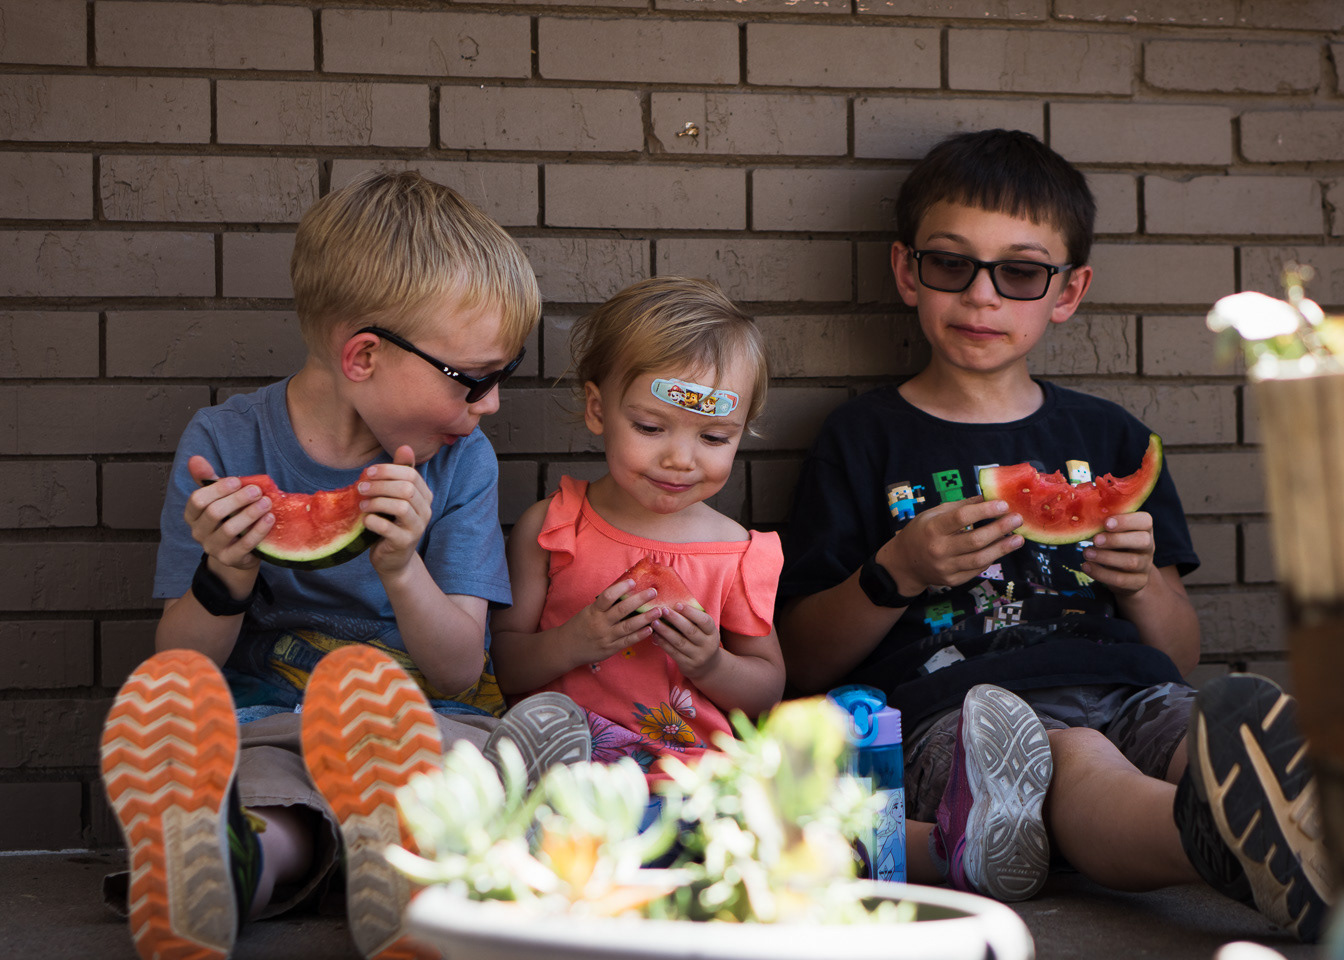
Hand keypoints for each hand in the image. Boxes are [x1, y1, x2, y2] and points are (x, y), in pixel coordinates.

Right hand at [183, 455, 270, 570]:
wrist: (240, 550)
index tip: (237, 481)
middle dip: (237, 499)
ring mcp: (213, 548)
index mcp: (192, 515)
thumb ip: (208, 479)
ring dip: (250, 513)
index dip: (217, 489)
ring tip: (267, 502)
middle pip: (214, 513)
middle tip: (257, 491)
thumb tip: (195, 458)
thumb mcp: (219, 497)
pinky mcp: (231, 559)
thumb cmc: (230, 516)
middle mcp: (198, 533)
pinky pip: (245, 545)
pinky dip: (259, 530)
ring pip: (229, 529)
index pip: (197, 499)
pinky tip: (270, 518)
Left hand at [360, 445, 432, 574]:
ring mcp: (417, 528)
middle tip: (360, 487)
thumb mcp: (395, 497)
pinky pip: (389, 528)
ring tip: (362, 505)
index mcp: (424, 496)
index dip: (388, 470)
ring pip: (401, 506)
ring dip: (377, 502)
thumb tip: (405, 446)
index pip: (410, 474)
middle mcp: (425, 511)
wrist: (393, 559)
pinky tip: (365, 520)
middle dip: (381, 485)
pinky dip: (374, 521)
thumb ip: (400, 474)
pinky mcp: (404, 543)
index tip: (368, 472)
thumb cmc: (391, 523)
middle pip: (407, 489)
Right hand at [563, 578, 661, 665]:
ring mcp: (606, 637)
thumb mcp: (588, 612)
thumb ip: (604, 605)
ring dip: (644, 618)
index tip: (633, 582)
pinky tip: (650, 629)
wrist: (567, 648)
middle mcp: (600, 623)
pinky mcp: (610, 649)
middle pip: (621, 610)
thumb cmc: (580, 626)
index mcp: (594, 611)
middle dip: (639, 600)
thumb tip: (625, 592)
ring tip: (658, 611)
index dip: (621, 588)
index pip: (607, 597)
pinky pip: (627, 641)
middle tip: (653, 592)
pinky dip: (639, 635)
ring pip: (627, 626)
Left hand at [650, 603, 720, 679]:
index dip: (691, 612)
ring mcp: (698, 657)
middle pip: (690, 631)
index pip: (704, 621)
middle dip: (675, 619)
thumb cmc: (701, 641)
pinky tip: (655, 635)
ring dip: (665, 631)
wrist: (707, 667)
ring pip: (679, 642)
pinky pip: (673, 652)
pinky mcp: (687, 665)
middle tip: (663, 610)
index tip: (677, 604)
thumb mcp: (704, 631)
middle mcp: (708, 645)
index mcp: (713, 633)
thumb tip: (673, 604)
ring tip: (654, 622)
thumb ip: (693, 620)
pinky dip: (663, 643)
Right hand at [887, 496, 1023, 592]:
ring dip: (1002, 548)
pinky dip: (991, 558)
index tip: (1003, 505)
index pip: (961, 518)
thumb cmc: (921, 532)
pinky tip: (1001, 549)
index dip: (984, 511)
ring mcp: (945, 568)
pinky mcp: (952, 580)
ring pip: (980, 559)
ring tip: (1018, 539)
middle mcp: (938, 549)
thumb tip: (988, 497)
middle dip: (1000, 528)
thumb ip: (962, 506)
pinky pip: (977, 569)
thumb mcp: (934, 513)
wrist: (904, 564)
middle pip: (975, 540)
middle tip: (1017, 519)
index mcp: (932, 528)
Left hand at [1081, 512, 1154, 596]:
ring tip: (1087, 553)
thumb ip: (1105, 525)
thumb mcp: (1113, 532)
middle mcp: (1148, 546)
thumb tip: (1084, 517)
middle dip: (1116, 540)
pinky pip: (1121, 580)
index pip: (1144, 521)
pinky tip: (1086, 566)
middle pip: (1142, 541)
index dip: (1126, 521)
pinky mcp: (1138, 582)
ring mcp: (1145, 565)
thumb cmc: (1115, 544)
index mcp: (1144, 529)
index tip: (1106, 523)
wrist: (1127, 573)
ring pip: (1131, 562)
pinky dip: (1101, 574)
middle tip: (1096, 540)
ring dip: (1106, 557)